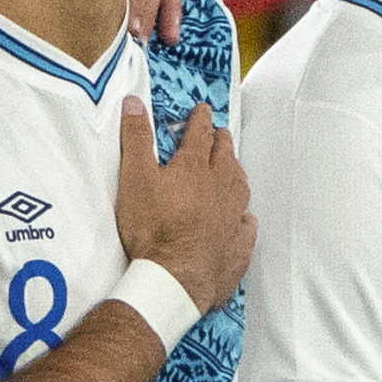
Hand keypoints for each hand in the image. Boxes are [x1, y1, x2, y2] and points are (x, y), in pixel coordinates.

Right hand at [111, 95, 251, 305]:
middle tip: (221, 134)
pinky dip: (246, 219)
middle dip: (222, 142)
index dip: (200, 120)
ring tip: (234, 168)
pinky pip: (247, 228)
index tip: (203, 110)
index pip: (200, 135)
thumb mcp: (134, 178)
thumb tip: (135, 103)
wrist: (173, 278)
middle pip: (226, 158)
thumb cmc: (152, 229)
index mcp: (194, 169)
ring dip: (237, 173)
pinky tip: (245, 219)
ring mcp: (232, 219)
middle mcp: (220, 189)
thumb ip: (136, 139)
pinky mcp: (237, 248)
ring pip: (240, 188)